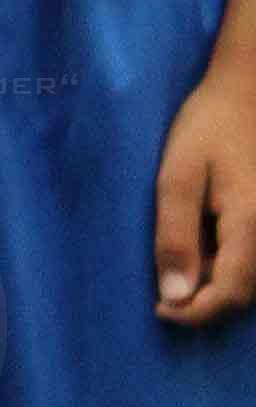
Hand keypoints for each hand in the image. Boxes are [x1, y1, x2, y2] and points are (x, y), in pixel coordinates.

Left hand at [158, 58, 255, 324]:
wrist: (247, 92)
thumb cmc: (208, 127)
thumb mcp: (177, 175)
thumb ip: (176, 236)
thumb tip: (175, 296)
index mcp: (251, 224)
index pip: (229, 293)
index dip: (195, 313)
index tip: (161, 310)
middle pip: (244, 293)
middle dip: (206, 304)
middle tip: (166, 293)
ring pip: (254, 280)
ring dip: (220, 287)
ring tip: (185, 268)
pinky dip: (232, 267)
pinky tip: (207, 250)